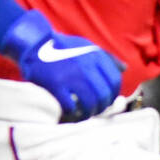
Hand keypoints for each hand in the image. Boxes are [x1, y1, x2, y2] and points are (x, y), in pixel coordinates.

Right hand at [1, 9, 122, 121]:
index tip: (107, 101)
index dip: (113, 94)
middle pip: (103, 95)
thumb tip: (124, 69)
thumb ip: (106, 57)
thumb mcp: (87, 46)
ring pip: (90, 102)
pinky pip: (71, 106)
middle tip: (95, 111)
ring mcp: (72, 77)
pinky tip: (71, 113)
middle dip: (101, 107)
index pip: (114, 80)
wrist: (36, 45)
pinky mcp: (56, 86)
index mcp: (96, 56)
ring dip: (89, 112)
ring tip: (85, 114)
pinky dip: (73, 114)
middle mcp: (87, 66)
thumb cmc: (62, 46)